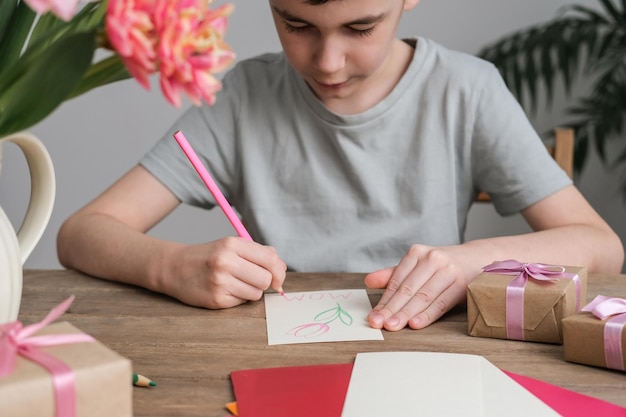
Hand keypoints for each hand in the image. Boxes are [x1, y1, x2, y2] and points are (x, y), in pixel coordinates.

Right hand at [164, 237, 286, 308]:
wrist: (174, 267)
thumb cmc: (208, 256)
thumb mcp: (230, 245)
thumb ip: (257, 253)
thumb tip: (281, 268)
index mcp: (232, 244)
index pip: (270, 259)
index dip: (279, 270)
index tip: (279, 277)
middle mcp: (225, 262)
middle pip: (265, 279)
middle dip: (265, 282)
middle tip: (254, 279)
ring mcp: (219, 282)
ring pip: (256, 294)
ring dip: (251, 291)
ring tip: (236, 283)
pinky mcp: (215, 300)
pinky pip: (242, 302)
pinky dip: (238, 298)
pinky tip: (225, 290)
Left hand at [365, 244, 478, 330]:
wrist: (479, 258)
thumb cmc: (443, 265)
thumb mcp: (418, 265)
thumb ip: (394, 274)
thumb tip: (368, 281)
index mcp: (417, 253)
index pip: (396, 281)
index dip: (384, 300)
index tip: (373, 316)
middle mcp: (431, 259)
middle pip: (407, 289)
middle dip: (391, 309)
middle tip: (378, 324)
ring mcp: (447, 270)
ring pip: (422, 296)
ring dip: (406, 314)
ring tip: (392, 326)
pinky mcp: (461, 283)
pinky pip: (441, 302)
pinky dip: (427, 314)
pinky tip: (415, 323)